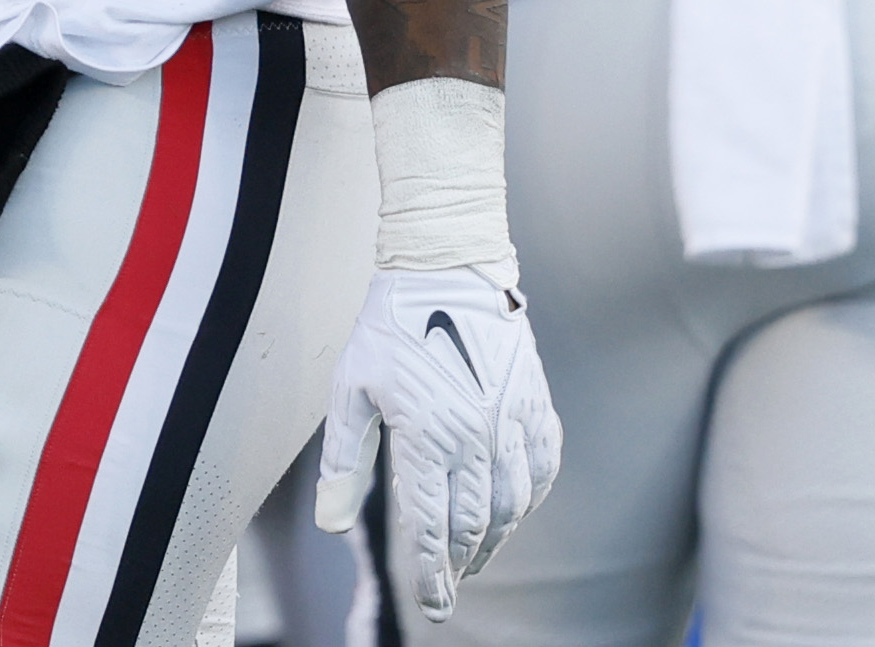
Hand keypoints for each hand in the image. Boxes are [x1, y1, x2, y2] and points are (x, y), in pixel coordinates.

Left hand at [316, 265, 558, 621]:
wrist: (447, 269)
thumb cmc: (391, 326)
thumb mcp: (351, 389)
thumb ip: (342, 460)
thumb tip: (331, 523)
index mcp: (427, 437)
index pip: (432, 528)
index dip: (432, 576)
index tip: (433, 606)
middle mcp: (476, 437)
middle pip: (475, 525)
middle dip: (461, 564)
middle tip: (450, 587)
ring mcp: (512, 421)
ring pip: (514, 504)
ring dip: (496, 538)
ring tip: (475, 556)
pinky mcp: (534, 404)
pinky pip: (543, 467)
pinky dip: (531, 497)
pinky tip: (516, 508)